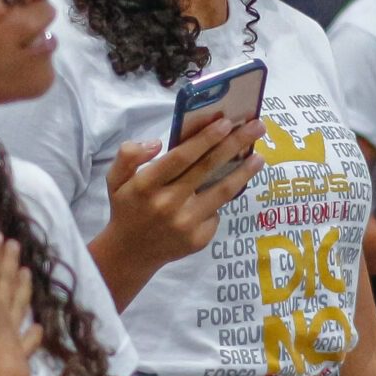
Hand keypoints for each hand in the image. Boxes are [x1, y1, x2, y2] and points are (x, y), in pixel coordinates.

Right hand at [0, 233, 39, 375]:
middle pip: (5, 284)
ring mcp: (11, 334)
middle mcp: (0, 314)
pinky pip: (27, 341)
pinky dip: (33, 333)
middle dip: (8, 263)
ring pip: (19, 306)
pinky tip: (38, 327)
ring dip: (22, 288)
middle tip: (15, 244)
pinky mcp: (17, 356)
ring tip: (28, 272)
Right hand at [100, 115, 264, 267]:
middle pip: (208, 168)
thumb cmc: (127, 208)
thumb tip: (156, 144)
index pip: (181, 157)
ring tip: (259, 157)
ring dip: (244, 172)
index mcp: (146, 185)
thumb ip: (129, 155)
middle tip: (256, 126)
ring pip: (222, 192)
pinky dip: (223, 198)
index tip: (226, 122)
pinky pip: (216, 212)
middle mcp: (167, 204)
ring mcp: (185, 224)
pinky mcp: (198, 239)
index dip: (205, 138)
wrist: (130, 254)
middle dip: (235, 144)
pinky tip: (229, 187)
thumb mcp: (115, 178)